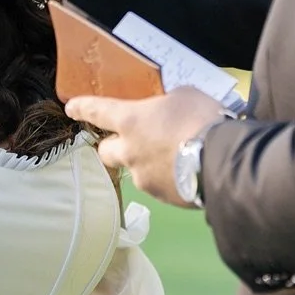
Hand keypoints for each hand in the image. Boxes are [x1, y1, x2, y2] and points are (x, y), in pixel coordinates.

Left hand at [63, 86, 225, 204]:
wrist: (222, 163)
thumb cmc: (200, 119)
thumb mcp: (185, 96)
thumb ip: (168, 102)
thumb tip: (170, 110)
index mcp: (131, 121)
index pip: (97, 111)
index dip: (83, 107)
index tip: (71, 108)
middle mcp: (130, 152)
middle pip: (106, 152)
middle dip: (113, 147)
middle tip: (128, 142)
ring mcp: (144, 179)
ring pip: (137, 170)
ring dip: (147, 164)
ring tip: (174, 157)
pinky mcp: (163, 198)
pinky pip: (160, 186)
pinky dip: (168, 179)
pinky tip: (187, 172)